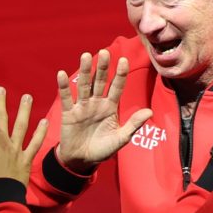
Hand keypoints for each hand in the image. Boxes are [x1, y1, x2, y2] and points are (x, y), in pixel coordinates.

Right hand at [0, 87, 47, 191]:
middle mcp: (1, 142)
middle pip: (1, 117)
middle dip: (0, 102)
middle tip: (0, 89)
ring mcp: (15, 150)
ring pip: (21, 126)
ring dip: (24, 111)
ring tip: (27, 97)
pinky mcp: (26, 159)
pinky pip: (35, 144)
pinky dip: (41, 133)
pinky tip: (45, 121)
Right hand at [55, 50, 152, 172]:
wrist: (82, 160)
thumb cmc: (103, 149)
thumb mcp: (121, 139)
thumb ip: (133, 125)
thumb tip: (150, 112)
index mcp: (110, 107)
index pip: (116, 87)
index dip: (120, 74)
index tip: (124, 60)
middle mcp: (96, 103)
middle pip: (100, 82)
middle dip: (102, 67)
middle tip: (105, 52)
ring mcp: (82, 106)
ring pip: (84, 85)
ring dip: (84, 71)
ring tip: (85, 56)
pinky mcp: (68, 113)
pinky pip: (66, 98)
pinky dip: (64, 86)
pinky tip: (61, 74)